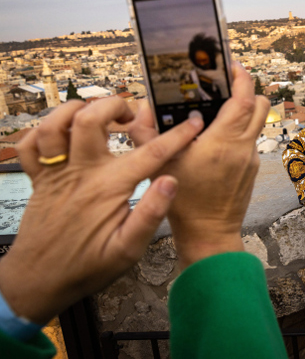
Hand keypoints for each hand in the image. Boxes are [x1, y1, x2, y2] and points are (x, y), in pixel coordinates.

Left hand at [0, 97, 202, 324]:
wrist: (38, 282)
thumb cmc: (87, 267)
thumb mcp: (129, 250)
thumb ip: (150, 214)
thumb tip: (171, 181)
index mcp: (109, 188)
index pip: (150, 153)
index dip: (176, 135)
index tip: (192, 123)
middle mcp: (80, 173)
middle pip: (90, 119)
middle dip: (114, 106)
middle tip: (129, 116)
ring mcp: (55, 174)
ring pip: (54, 124)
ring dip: (74, 111)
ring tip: (94, 115)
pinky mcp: (38, 180)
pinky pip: (28, 145)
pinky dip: (41, 132)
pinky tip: (62, 137)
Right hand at [128, 62, 269, 267]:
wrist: (208, 234)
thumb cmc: (184, 203)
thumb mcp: (161, 165)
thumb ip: (147, 135)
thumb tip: (140, 109)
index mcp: (224, 142)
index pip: (245, 98)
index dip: (242, 77)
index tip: (233, 65)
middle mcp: (244, 147)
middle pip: (261, 104)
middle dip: (248, 89)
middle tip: (226, 85)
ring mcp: (251, 159)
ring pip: (258, 122)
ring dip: (245, 111)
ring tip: (219, 111)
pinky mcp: (252, 169)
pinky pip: (251, 140)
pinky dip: (239, 132)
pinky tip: (217, 139)